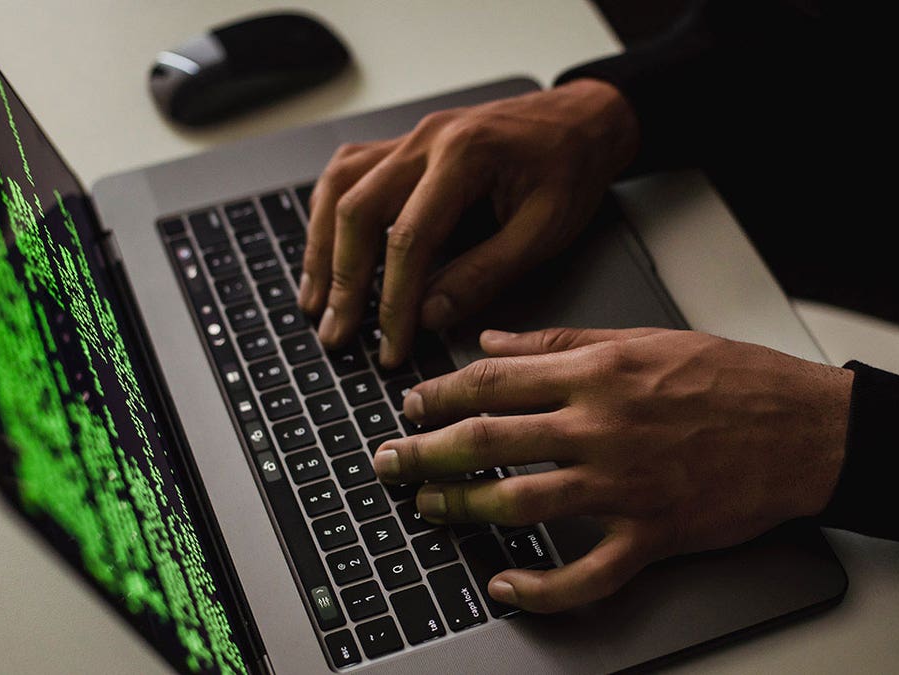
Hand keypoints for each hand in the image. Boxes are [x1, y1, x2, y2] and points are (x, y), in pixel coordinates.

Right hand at [298, 79, 638, 366]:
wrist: (582, 120)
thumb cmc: (571, 168)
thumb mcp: (544, 230)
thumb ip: (486, 273)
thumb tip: (430, 315)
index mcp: (465, 155)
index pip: (409, 238)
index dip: (394, 301)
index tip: (390, 345)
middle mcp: (427, 139)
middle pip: (358, 210)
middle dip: (343, 280)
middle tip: (337, 333)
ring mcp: (411, 138)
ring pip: (340, 188)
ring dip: (321, 247)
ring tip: (315, 301)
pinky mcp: (406, 145)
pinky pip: (349, 173)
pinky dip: (328, 213)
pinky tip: (324, 248)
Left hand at [372, 327, 852, 611]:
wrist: (805, 429)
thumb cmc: (732, 379)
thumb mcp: (644, 337)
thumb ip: (560, 339)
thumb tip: (493, 340)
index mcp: (598, 371)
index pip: (493, 380)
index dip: (438, 395)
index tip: (409, 406)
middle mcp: (602, 426)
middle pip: (489, 440)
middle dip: (426, 453)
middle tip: (389, 463)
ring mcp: (625, 485)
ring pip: (521, 503)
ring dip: (463, 509)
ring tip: (428, 509)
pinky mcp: (652, 534)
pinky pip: (586, 573)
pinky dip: (541, 588)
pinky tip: (506, 587)